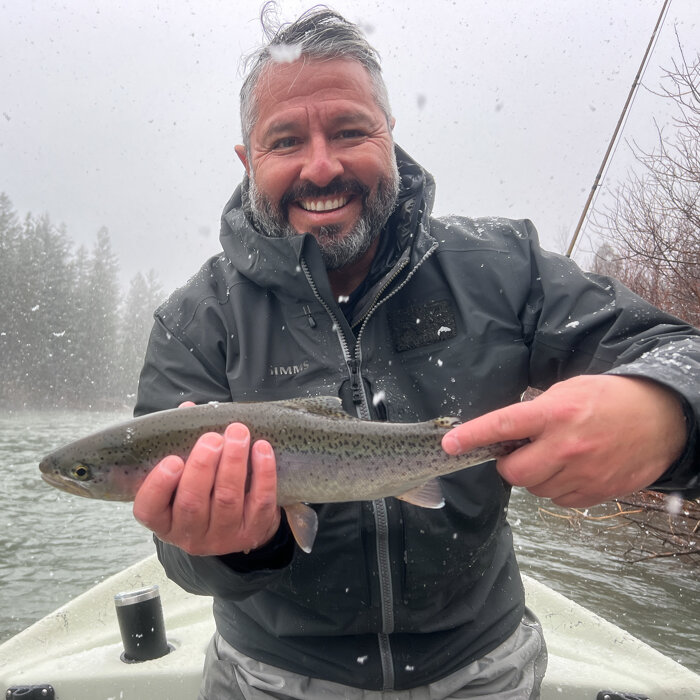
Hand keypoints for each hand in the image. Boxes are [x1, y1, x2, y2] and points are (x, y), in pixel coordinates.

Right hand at [133, 411, 280, 555]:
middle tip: (213, 438)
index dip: (159, 485)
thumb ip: (182, 442)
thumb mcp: (187, 473)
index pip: (149, 509)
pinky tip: (262, 448)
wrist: (240, 526)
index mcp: (164, 520)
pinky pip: (260, 501)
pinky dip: (263, 473)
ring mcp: (222, 537)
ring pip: (227, 499)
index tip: (173, 459)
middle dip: (203, 466)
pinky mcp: (253, 532)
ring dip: (233, 462)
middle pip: (192, 502)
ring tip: (238, 432)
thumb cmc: (205, 491)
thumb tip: (188, 408)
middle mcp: (190, 534)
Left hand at [442, 375, 686, 507]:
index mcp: (555, 413)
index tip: (450, 443)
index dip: (472, 436)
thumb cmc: (609, 398)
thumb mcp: (567, 391)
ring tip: (555, 456)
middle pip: (514, 472)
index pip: (503, 425)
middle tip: (519, 452)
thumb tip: (507, 433)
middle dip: (509, 464)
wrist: (662, 417)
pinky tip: (572, 470)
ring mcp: (583, 473)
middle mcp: (566, 445)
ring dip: (535, 476)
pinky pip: (559, 501)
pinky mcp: (597, 492)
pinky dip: (557, 488)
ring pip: (535, 489)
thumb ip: (536, 412)